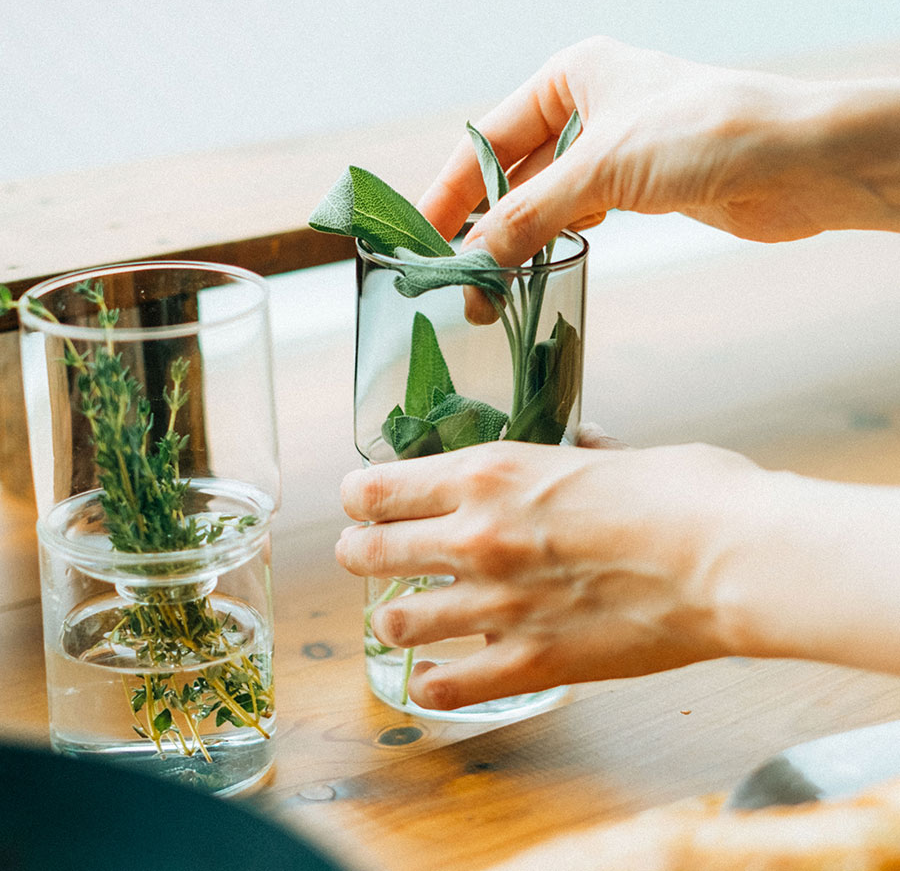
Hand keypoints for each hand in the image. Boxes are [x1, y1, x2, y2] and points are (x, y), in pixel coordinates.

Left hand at [336, 438, 758, 710]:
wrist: (730, 558)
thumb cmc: (685, 494)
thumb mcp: (620, 454)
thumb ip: (582, 450)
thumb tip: (581, 442)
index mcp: (489, 475)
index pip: (378, 487)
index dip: (361, 497)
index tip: (364, 503)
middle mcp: (476, 537)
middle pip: (368, 552)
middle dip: (360, 554)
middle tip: (368, 557)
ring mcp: (497, 604)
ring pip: (395, 620)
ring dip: (394, 618)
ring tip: (406, 617)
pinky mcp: (530, 661)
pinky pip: (447, 685)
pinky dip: (434, 682)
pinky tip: (438, 675)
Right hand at [418, 36, 899, 319]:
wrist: (801, 163)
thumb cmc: (708, 133)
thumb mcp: (602, 168)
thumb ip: (530, 214)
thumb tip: (474, 261)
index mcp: (571, 76)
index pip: (488, 137)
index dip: (451, 188)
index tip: (422, 234)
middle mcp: (588, 108)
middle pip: (512, 171)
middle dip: (482, 223)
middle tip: (455, 276)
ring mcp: (612, 151)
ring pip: (542, 199)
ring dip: (515, 239)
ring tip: (486, 284)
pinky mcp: (637, 190)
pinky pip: (575, 218)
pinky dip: (552, 242)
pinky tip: (534, 265)